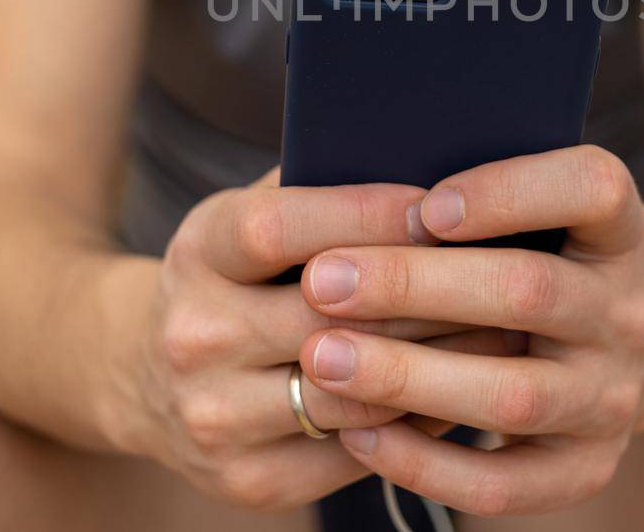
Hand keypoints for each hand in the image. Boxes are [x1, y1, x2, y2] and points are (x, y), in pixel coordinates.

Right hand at [109, 168, 522, 511]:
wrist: (140, 376)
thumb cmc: (230, 276)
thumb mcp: (244, 219)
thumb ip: (315, 193)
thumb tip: (425, 163)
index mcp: (198, 253)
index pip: (281, 228)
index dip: (365, 214)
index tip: (437, 205)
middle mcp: (195, 337)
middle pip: (329, 316)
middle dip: (427, 294)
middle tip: (502, 273)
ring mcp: (217, 418)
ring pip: (353, 392)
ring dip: (438, 364)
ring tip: (503, 333)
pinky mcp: (250, 480)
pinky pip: (356, 451)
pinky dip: (415, 421)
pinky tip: (459, 389)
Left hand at [296, 145, 643, 515]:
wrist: (602, 351)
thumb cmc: (530, 257)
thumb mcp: (528, 213)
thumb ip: (461, 198)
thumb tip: (351, 184)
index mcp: (618, 228)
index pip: (592, 188)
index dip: (512, 193)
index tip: (426, 206)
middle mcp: (628, 311)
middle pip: (530, 292)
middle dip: (416, 285)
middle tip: (324, 280)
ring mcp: (613, 396)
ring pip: (513, 394)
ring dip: (408, 376)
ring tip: (323, 357)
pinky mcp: (585, 468)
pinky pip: (504, 484)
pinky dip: (425, 462)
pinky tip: (357, 432)